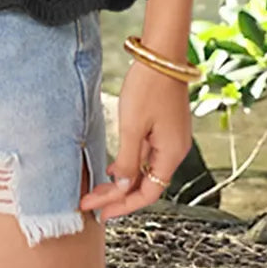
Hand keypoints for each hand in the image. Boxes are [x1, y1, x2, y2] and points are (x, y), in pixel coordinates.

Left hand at [79, 61, 192, 221]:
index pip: (148, 193)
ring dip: (123, 181)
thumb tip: (124, 187)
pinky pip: (147, 155)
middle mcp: (175, 150)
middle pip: (147, 184)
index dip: (124, 205)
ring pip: (146, 170)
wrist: (161, 55)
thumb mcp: (132, 126)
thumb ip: (128, 161)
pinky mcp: (165, 127)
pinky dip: (130, 164)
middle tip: (91, 202)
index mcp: (171, 153)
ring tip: (99, 188)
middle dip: (118, 195)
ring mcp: (171, 138)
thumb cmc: (147, 87)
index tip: (101, 212)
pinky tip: (115, 166)